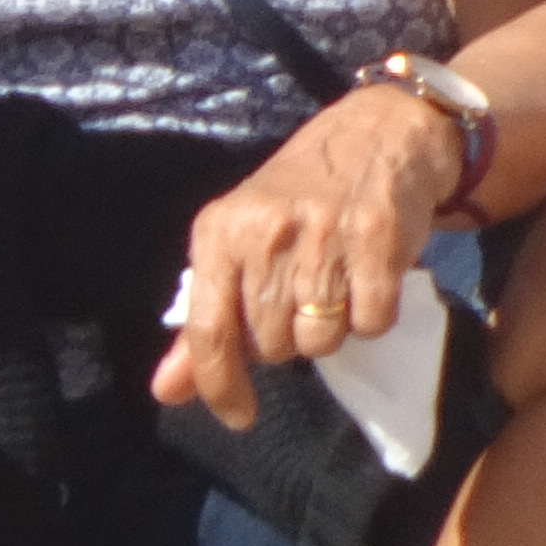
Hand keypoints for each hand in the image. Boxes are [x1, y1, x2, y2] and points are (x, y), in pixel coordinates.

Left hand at [152, 85, 461, 429]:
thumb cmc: (298, 195)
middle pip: (271, 346)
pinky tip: (369, 277)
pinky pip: (371, 323)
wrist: (378, 131)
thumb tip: (167, 392)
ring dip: (332, 329)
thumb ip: (205, 322)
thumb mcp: (238, 244)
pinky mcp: (377, 239)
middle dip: (287, 339)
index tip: (239, 415)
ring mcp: (323, 235)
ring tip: (337, 283)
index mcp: (220, 233)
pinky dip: (373, 314)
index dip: (218, 384)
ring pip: (321, 342)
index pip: (208, 331)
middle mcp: (266, 233)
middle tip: (302, 295)